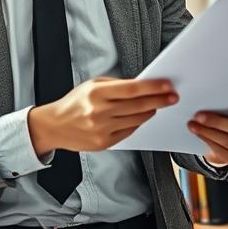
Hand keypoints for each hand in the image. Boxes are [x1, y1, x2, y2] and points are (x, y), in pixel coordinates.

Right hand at [28, 77, 178, 155]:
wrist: (55, 126)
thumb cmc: (74, 103)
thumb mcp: (91, 86)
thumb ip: (116, 85)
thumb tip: (141, 86)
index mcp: (96, 94)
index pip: (132, 89)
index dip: (152, 87)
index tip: (167, 85)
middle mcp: (99, 112)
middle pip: (138, 105)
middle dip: (159, 100)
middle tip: (172, 96)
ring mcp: (102, 129)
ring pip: (137, 120)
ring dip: (151, 111)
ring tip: (157, 105)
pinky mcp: (104, 143)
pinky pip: (129, 131)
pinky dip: (137, 123)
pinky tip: (141, 116)